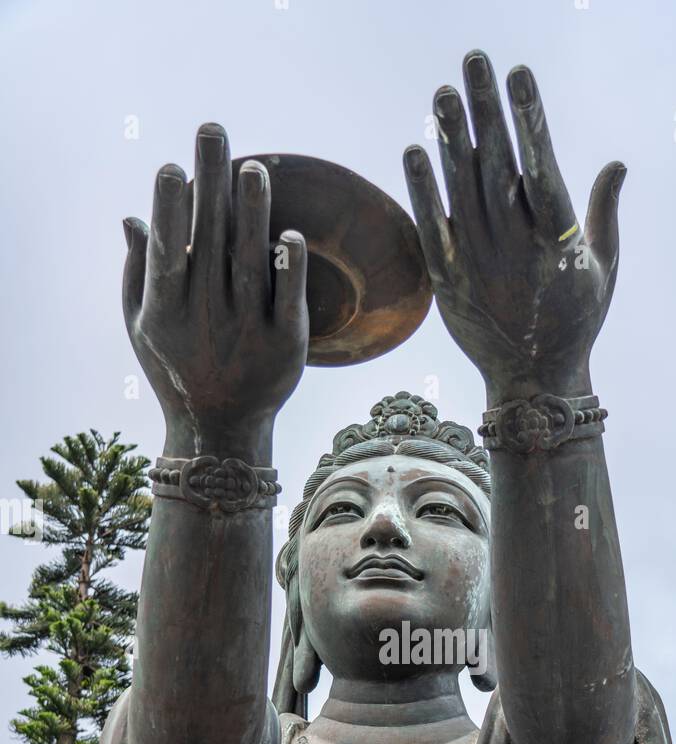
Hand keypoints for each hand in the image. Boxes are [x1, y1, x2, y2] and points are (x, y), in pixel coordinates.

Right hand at [122, 123, 308, 462]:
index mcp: (167, 309)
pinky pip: (289, 298)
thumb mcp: (144, 326)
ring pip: (252, 262)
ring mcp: (248, 331)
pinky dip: (290, 267)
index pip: (168, 251)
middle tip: (213, 130)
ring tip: (255, 168)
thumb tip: (133, 216)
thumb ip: (139, 272)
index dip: (169, 209)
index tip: (171, 166)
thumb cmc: (175, 368)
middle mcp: (206, 317)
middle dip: (211, 182)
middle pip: (211, 239)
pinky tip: (291, 234)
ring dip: (254, 212)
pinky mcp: (286, 345)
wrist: (221, 430)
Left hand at [403, 52, 624, 401]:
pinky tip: (415, 150)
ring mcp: (480, 264)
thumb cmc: (576, 322)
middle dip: (486, 109)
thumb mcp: (603, 270)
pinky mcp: (450, 284)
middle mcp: (517, 246)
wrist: (535, 383)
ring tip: (442, 91)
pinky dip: (423, 191)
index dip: (528, 117)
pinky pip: (433, 230)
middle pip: (497, 164)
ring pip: (462, 190)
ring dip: (451, 137)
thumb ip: (604, 214)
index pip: (541, 163)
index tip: (519, 74)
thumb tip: (616, 164)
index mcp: (557, 239)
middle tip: (474, 60)